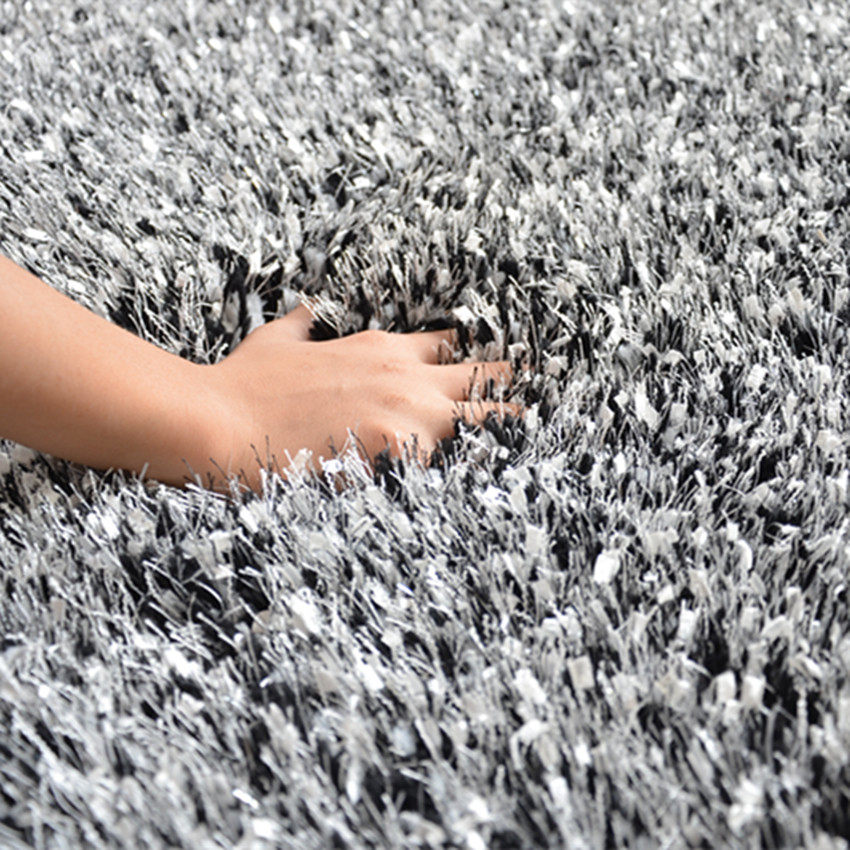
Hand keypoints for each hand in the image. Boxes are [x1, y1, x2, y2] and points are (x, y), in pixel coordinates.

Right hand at [203, 302, 523, 489]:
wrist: (220, 421)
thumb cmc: (245, 382)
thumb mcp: (278, 337)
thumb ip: (304, 320)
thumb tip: (309, 304)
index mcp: (383, 348)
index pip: (450, 346)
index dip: (474, 358)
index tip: (494, 369)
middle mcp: (405, 374)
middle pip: (484, 374)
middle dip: (511, 386)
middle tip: (541, 396)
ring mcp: (409, 412)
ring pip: (487, 418)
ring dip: (510, 427)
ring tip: (546, 438)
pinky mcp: (400, 451)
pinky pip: (459, 465)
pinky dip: (481, 471)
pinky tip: (508, 483)